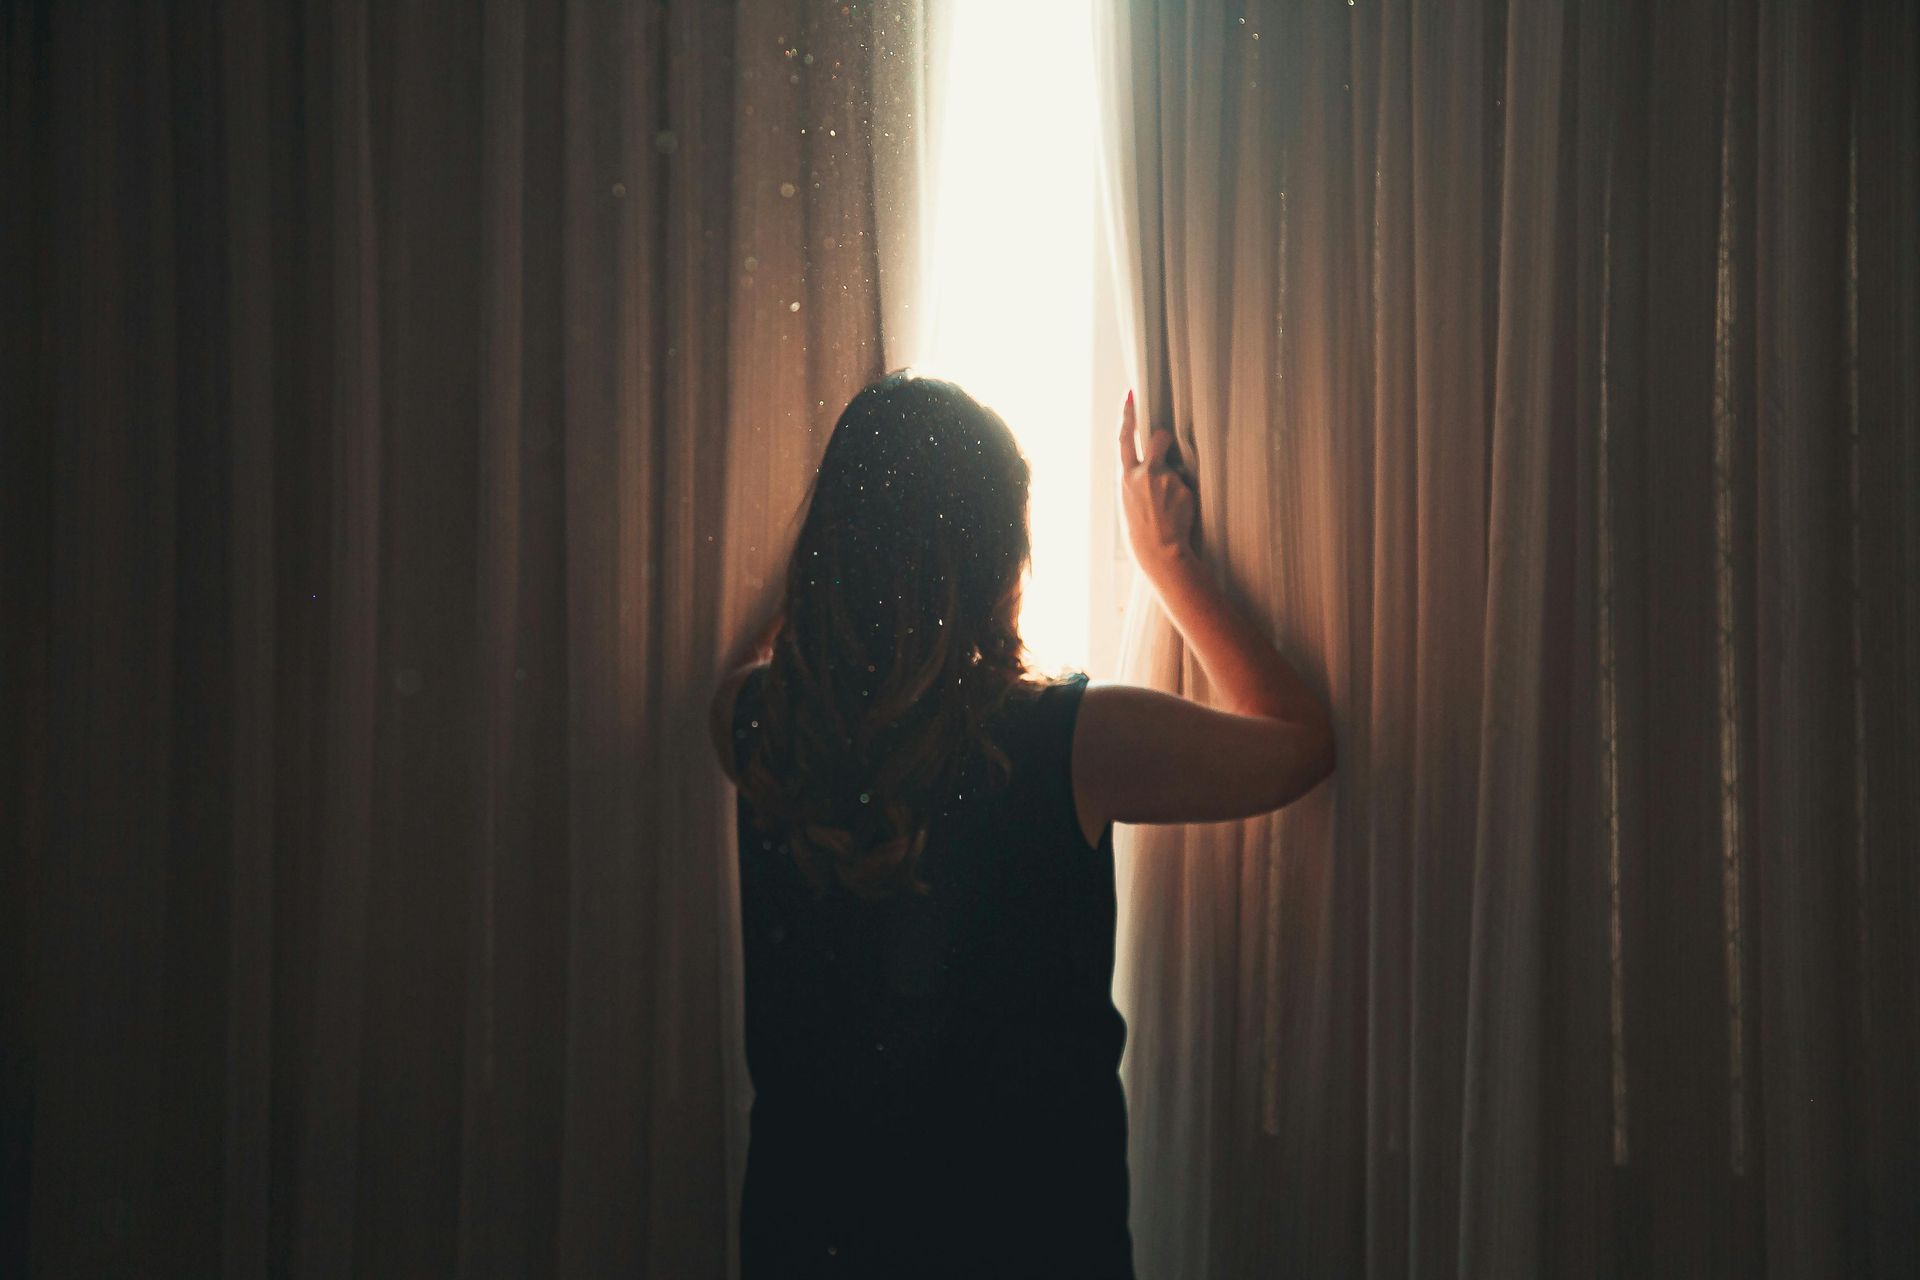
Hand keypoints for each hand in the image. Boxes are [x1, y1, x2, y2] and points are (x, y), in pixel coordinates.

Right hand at [1117, 389, 1196, 586]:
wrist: (1159, 551)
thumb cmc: (1144, 528)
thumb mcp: (1130, 499)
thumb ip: (1137, 477)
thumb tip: (1151, 460)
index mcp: (1125, 477)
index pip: (1125, 438)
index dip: (1127, 415)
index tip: (1131, 395)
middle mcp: (1143, 473)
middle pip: (1158, 438)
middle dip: (1164, 437)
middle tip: (1167, 441)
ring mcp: (1164, 479)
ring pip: (1176, 467)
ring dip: (1176, 480)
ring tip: (1171, 506)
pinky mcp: (1182, 487)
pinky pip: (1188, 483)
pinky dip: (1186, 495)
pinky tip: (1180, 513)